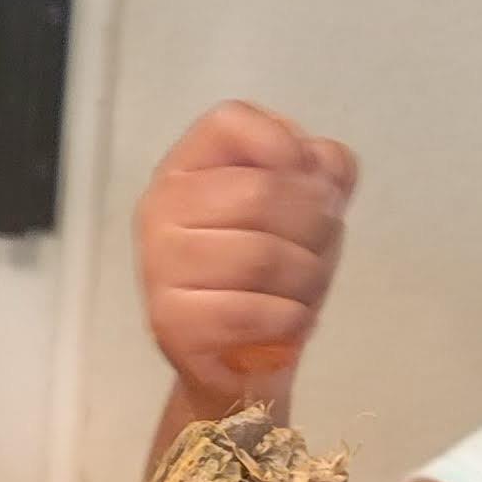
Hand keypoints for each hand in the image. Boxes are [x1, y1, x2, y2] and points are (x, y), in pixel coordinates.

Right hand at [136, 102, 358, 399]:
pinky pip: (247, 310)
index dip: (283, 143)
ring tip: (305, 293)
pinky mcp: (168, 321)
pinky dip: (289, 318)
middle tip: (319, 253)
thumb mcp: (306, 211)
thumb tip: (323, 164)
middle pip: (261, 192)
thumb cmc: (273, 275)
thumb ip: (323, 170)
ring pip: (260, 256)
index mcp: (186, 168)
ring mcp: (158, 264)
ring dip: (307, 278)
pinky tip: (290, 321)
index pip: (230, 121)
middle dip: (315, 228)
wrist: (242, 360)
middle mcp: (160, 207)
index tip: (310, 182)